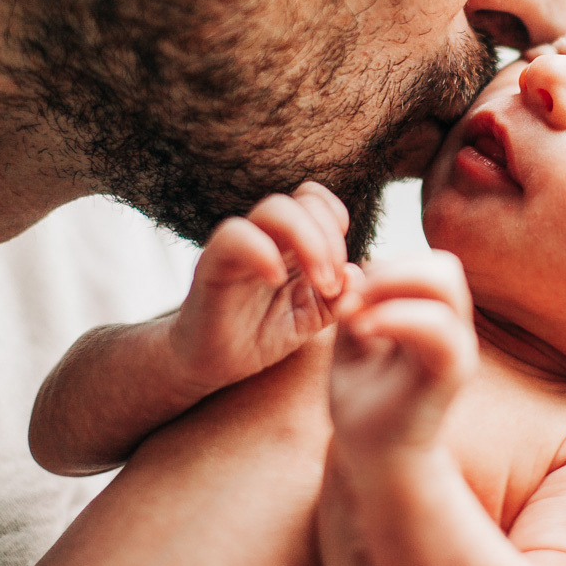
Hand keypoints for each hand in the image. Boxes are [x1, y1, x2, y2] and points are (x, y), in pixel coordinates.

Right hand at [172, 182, 356, 394]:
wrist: (210, 364)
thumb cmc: (258, 335)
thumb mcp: (309, 320)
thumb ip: (337, 299)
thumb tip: (356, 274)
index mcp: (287, 241)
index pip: (314, 200)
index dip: (335, 220)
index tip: (341, 267)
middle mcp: (264, 235)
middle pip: (302, 200)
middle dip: (329, 238)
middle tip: (331, 283)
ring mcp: (237, 246)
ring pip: (273, 208)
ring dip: (308, 241)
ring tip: (319, 282)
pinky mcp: (211, 264)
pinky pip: (234, 237)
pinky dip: (263, 253)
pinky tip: (277, 280)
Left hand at [330, 250, 476, 461]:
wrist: (376, 465)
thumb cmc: (367, 410)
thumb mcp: (351, 351)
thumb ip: (355, 309)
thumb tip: (352, 270)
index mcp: (432, 322)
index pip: (427, 266)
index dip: (387, 267)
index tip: (351, 297)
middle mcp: (452, 332)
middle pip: (445, 266)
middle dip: (396, 270)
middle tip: (358, 300)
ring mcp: (456, 351)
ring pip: (446, 283)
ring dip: (394, 286)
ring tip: (360, 318)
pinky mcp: (450, 374)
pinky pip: (439, 327)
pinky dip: (397, 317)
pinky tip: (365, 331)